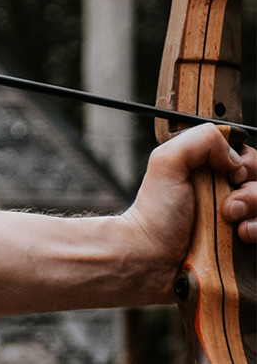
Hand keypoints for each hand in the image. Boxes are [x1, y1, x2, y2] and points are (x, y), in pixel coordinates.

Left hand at [121, 123, 256, 295]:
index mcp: (212, 171)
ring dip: (256, 209)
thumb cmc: (155, 214)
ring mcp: (240, 220)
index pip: (250, 160)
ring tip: (232, 222)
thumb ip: (200, 140)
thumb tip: (235, 157)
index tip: (231, 174)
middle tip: (228, 205)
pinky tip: (241, 236)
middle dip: (252, 191)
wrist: (151, 257)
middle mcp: (229, 193)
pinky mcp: (245, 245)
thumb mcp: (167, 161)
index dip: (247, 165)